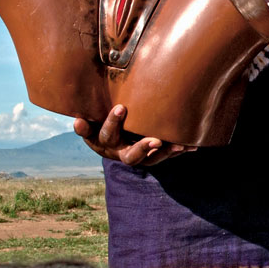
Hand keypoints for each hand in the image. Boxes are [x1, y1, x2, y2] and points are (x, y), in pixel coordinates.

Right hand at [73, 105, 194, 167]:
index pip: (106, 134)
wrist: (106, 139)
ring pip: (151, 160)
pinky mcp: (150, 156)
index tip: (120, 107)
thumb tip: (77, 121)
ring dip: (165, 153)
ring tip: (179, 145)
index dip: (112, 123)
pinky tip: (191, 145)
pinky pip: (165, 156)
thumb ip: (85, 124)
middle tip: (156, 141)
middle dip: (143, 148)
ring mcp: (137, 156)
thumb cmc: (96, 123)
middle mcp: (120, 153)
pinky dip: (178, 151)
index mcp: (103, 143)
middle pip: (131, 157)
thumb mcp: (88, 123)